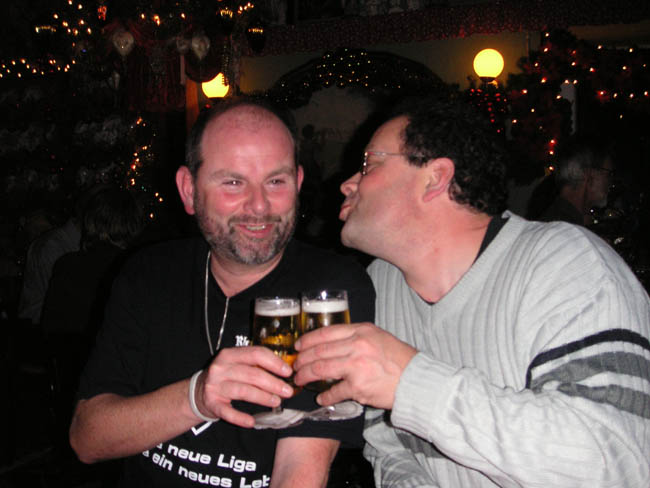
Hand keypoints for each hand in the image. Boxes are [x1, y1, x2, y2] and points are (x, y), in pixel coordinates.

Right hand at [193, 346, 293, 427]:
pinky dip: (240, 418)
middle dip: (273, 383)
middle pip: (252, 374)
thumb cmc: (226, 375)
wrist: (199, 391)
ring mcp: (215, 386)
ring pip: (243, 391)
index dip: (274, 362)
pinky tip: (252, 421)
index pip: (256, 354)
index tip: (288, 371)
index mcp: (229, 354)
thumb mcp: (237, 363)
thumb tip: (284, 369)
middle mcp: (221, 368)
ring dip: (262, 397)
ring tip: (276, 402)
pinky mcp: (212, 403)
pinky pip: (228, 412)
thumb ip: (255, 363)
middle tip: (287, 391)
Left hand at [294, 323, 416, 409]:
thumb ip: (356, 337)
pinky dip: (324, 396)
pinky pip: (334, 391)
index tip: (299, 346)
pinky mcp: (357, 387)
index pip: (326, 332)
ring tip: (300, 380)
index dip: (308, 340)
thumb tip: (331, 343)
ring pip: (320, 369)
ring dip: (306, 376)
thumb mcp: (378, 337)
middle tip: (296, 366)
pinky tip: (320, 397)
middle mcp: (357, 345)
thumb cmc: (398, 359)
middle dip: (303, 360)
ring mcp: (356, 366)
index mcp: (361, 331)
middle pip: (319, 351)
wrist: (416, 380)